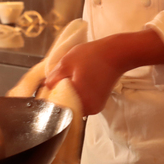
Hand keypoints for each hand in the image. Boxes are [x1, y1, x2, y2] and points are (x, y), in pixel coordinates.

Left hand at [44, 28, 163, 114]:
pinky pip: (82, 102)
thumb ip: (53, 78)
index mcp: (80, 101)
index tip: (47, 89)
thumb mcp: (66, 63)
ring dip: (68, 95)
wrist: (117, 53)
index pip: (57, 108)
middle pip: (66, 108)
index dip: (50, 99)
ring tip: (68, 80)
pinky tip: (78, 81)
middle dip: (59, 97)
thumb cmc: (92, 56)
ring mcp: (96, 108)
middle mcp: (89, 110)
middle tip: (56, 82)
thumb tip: (45, 87)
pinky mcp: (99, 103)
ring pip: (74, 105)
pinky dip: (78, 94)